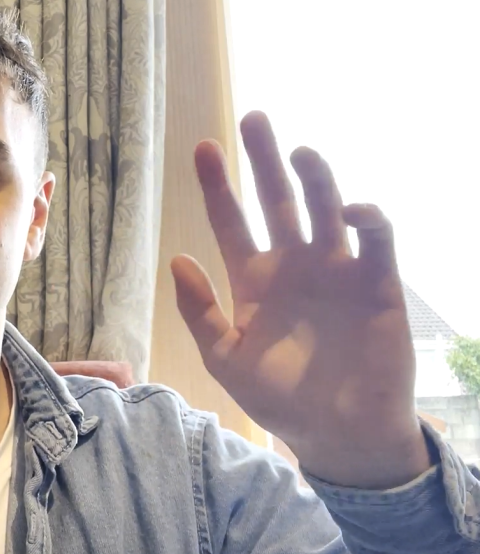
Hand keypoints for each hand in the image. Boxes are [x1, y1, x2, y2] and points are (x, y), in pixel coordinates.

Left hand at [172, 111, 431, 489]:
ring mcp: (336, 270)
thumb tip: (177, 259)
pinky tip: (349, 210)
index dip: (217, 186)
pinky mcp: (377, 282)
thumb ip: (199, 311)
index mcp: (254, 279)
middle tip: (253, 119)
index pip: (231, 221)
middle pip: (278, 201)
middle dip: (265, 161)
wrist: (338, 434)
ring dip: (315, 177)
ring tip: (299, 151)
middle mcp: (294, 265)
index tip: (202, 148)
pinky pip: (376, 239)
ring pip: (325, 208)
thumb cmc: (278, 398)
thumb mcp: (225, 358)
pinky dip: (366, 217)